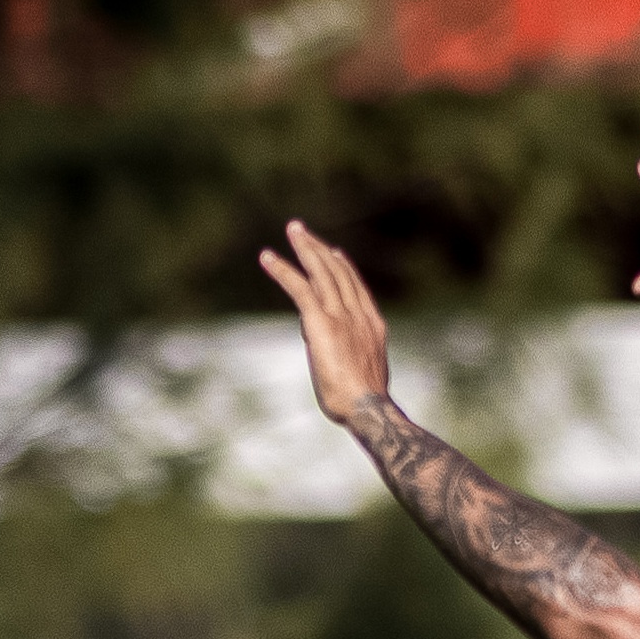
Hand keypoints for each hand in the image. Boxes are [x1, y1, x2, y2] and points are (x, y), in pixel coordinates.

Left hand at [257, 220, 393, 428]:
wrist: (367, 408)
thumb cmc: (363, 403)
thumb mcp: (360, 372)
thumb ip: (348, 354)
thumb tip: (328, 348)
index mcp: (372, 324)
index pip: (356, 287)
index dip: (344, 267)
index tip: (334, 252)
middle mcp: (358, 314)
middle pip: (339, 271)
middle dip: (320, 249)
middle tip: (304, 232)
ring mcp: (341, 316)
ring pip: (321, 272)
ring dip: (305, 248)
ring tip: (292, 230)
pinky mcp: (322, 322)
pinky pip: (300, 288)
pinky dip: (282, 270)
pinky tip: (267, 258)